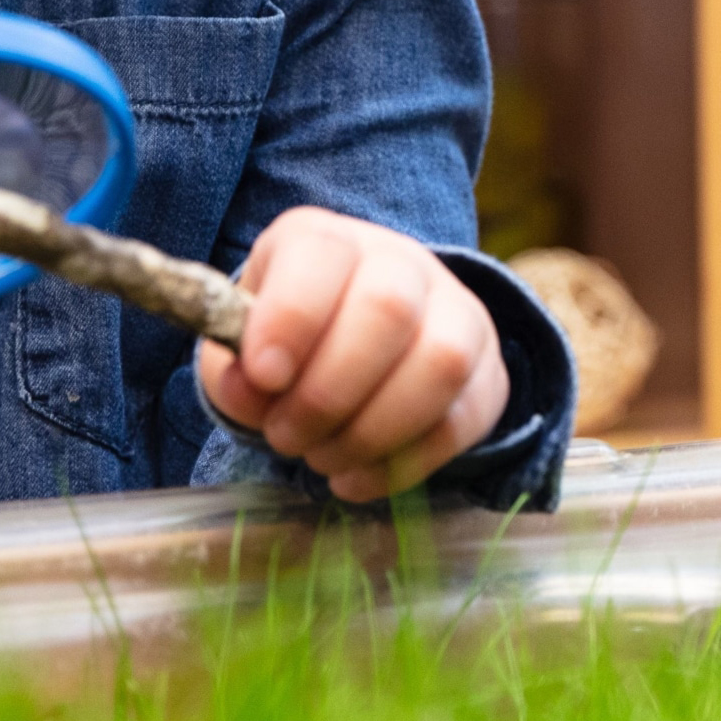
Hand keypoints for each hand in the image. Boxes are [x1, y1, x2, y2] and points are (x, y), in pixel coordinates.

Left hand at [195, 209, 507, 502]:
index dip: (292, 317)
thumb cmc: (291, 340)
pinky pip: (462, 421)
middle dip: (328, 391)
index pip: (322, 253)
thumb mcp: (245, 342)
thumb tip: (249, 391)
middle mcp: (401, 262)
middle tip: (285, 435)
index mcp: (328, 241)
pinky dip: (402, 465)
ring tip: (321, 458)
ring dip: (371, 431)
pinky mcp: (487, 373)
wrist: (363, 341)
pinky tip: (353, 478)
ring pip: (441, 363)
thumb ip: (234, 367)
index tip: (263, 376)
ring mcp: (455, 313)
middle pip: (388, 307)